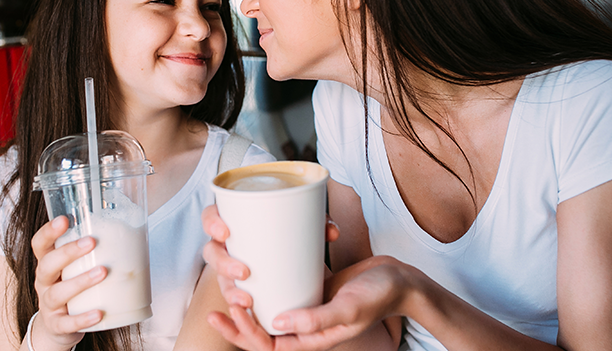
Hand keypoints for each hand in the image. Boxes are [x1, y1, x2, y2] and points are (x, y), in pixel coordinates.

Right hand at [30, 216, 106, 349]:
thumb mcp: (75, 268)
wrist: (59, 326)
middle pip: (47, 265)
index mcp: (48, 264)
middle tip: (91, 242)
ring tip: (102, 272)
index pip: (40, 244)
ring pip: (57, 293)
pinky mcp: (57, 325)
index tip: (65, 219)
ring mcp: (48, 305)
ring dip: (80, 281)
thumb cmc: (72, 287)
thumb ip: (92, 250)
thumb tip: (132, 226)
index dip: (49, 232)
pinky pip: (68, 323)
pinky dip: (83, 318)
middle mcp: (44, 282)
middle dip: (68, 252)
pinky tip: (98, 313)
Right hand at [201, 205, 339, 308]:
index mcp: (234, 221)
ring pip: (221, 280)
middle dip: (222, 264)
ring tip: (247, 300)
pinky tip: (247, 313)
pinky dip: (238, 308)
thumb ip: (319, 224)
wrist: (301, 256)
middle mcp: (229, 245)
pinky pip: (235, 299)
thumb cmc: (294, 232)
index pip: (211, 217)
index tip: (225, 231)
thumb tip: (331, 232)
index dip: (211, 223)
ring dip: (230, 291)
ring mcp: (233, 268)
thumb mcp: (306, 224)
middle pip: (212, 252)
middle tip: (243, 271)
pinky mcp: (244, 289)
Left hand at [206, 256, 410, 350]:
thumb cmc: (377, 296)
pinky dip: (265, 284)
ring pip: (267, 311)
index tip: (232, 308)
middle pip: (260, 332)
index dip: (244, 332)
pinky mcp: (307, 288)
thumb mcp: (349, 309)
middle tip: (214, 307)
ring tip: (227, 288)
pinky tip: (251, 268)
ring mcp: (303, 306)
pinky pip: (280, 290)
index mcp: (309, 339)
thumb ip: (316, 320)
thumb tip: (278, 324)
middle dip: (236, 323)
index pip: (267, 345)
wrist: (397, 279)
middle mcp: (302, 326)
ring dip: (247, 304)